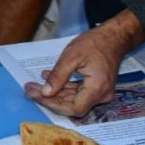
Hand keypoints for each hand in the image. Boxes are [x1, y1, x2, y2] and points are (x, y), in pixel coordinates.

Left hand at [23, 11, 142, 116]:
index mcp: (98, 88)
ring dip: (54, 93)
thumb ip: (58, 76)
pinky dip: (63, 87)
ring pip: (73, 99)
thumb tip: (45, 93)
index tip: (37, 96)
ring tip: (35, 85)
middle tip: (30, 90)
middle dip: (50, 99)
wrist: (113, 37)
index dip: (54, 104)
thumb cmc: (95, 43)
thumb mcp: (71, 57)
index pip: (74, 108)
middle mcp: (102, 95)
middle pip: (72, 105)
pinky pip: (78, 93)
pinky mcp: (97, 88)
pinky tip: (48, 79)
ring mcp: (101, 93)